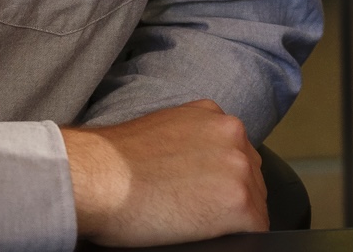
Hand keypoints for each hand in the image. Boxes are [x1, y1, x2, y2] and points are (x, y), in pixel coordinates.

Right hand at [63, 100, 266, 245]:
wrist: (96, 177)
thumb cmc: (113, 161)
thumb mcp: (161, 130)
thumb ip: (189, 140)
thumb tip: (197, 165)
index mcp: (212, 116)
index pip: (235, 152)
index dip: (222, 178)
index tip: (208, 192)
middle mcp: (232, 135)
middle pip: (250, 174)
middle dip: (231, 194)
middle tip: (201, 210)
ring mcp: (238, 168)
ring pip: (254, 201)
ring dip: (234, 215)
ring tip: (199, 223)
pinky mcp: (238, 203)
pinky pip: (256, 228)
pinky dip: (238, 235)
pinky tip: (211, 236)